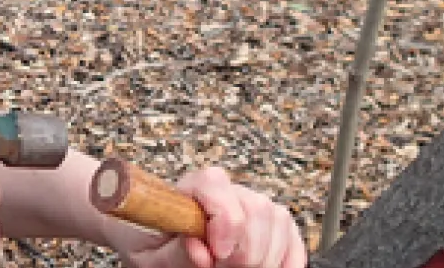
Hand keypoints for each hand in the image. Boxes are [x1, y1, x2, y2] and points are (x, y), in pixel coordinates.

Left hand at [104, 167, 307, 267]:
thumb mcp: (150, 256)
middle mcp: (225, 192)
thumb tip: (201, 251)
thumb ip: (175, 252)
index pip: (215, 183)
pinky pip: (293, 236)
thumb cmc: (150, 250)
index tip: (217, 253)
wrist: (156, 250)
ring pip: (278, 220)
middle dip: (244, 250)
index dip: (224, 220)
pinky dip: (286, 260)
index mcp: (188, 190)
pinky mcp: (272, 224)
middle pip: (255, 207)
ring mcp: (252, 204)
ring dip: (264, 258)